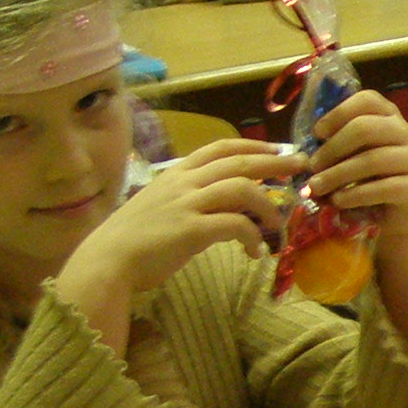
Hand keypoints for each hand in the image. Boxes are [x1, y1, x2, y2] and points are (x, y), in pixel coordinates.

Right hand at [55, 140, 293, 308]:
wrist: (108, 261)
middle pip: (240, 162)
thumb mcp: (160, 206)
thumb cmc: (132, 239)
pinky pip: (235, 225)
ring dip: (268, 206)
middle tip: (300, 166)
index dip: (252, 145)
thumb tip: (217, 208)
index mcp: (177, 174)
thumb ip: (187, 200)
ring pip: (242, 189)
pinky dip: (252, 237)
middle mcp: (184, 182)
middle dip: (275, 162)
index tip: (275, 148)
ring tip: (278, 224)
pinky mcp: (191, 230)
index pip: (220, 148)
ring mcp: (187, 204)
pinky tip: (255, 252)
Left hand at [301, 89, 407, 233]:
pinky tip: (338, 200)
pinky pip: (384, 188)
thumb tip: (301, 158)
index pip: (367, 100)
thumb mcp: (347, 157)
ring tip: (317, 188)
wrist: (393, 213)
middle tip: (312, 167)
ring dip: (338, 174)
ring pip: (372, 160)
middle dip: (332, 148)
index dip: (338, 113)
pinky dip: (355, 195)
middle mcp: (403, 132)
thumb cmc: (366, 179)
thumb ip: (329, 150)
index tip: (318, 134)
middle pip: (365, 128)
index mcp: (387, 117)